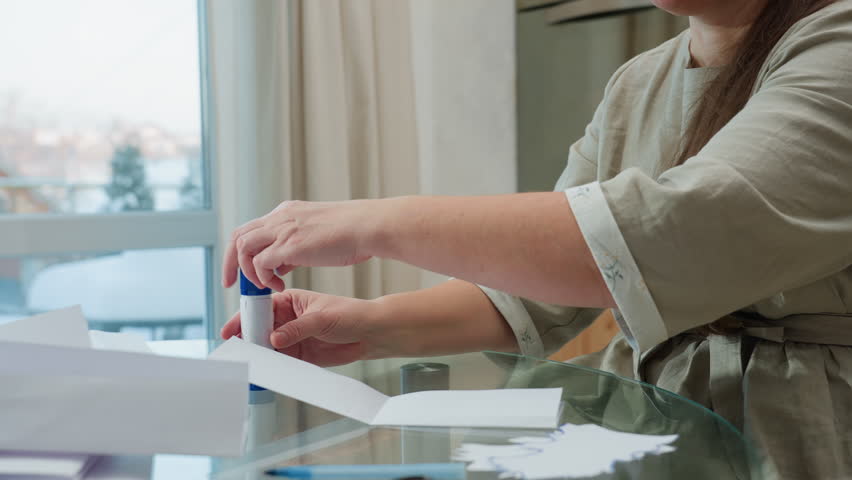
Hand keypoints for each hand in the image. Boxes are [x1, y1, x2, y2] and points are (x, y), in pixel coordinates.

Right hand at [220, 289, 388, 366]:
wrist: (370, 333)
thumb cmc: (350, 314)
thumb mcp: (321, 318)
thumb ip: (297, 329)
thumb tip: (274, 339)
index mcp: (289, 301)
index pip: (260, 308)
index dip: (245, 318)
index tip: (232, 330)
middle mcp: (286, 319)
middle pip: (259, 329)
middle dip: (248, 339)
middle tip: (238, 350)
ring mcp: (291, 338)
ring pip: (267, 347)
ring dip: (258, 355)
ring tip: (250, 363)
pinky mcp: (299, 356)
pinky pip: (280, 362)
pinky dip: (272, 367)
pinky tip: (266, 371)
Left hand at [222, 200, 380, 290]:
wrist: (367, 227)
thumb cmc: (352, 234)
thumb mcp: (315, 237)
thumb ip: (294, 248)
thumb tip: (279, 264)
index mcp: (286, 212)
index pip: (251, 228)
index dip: (240, 250)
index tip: (241, 270)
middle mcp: (280, 217)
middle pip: (237, 236)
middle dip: (230, 262)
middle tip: (232, 283)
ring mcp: (283, 229)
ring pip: (243, 247)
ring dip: (248, 271)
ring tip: (265, 287)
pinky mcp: (290, 245)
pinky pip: (260, 262)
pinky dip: (263, 277)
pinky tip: (279, 286)